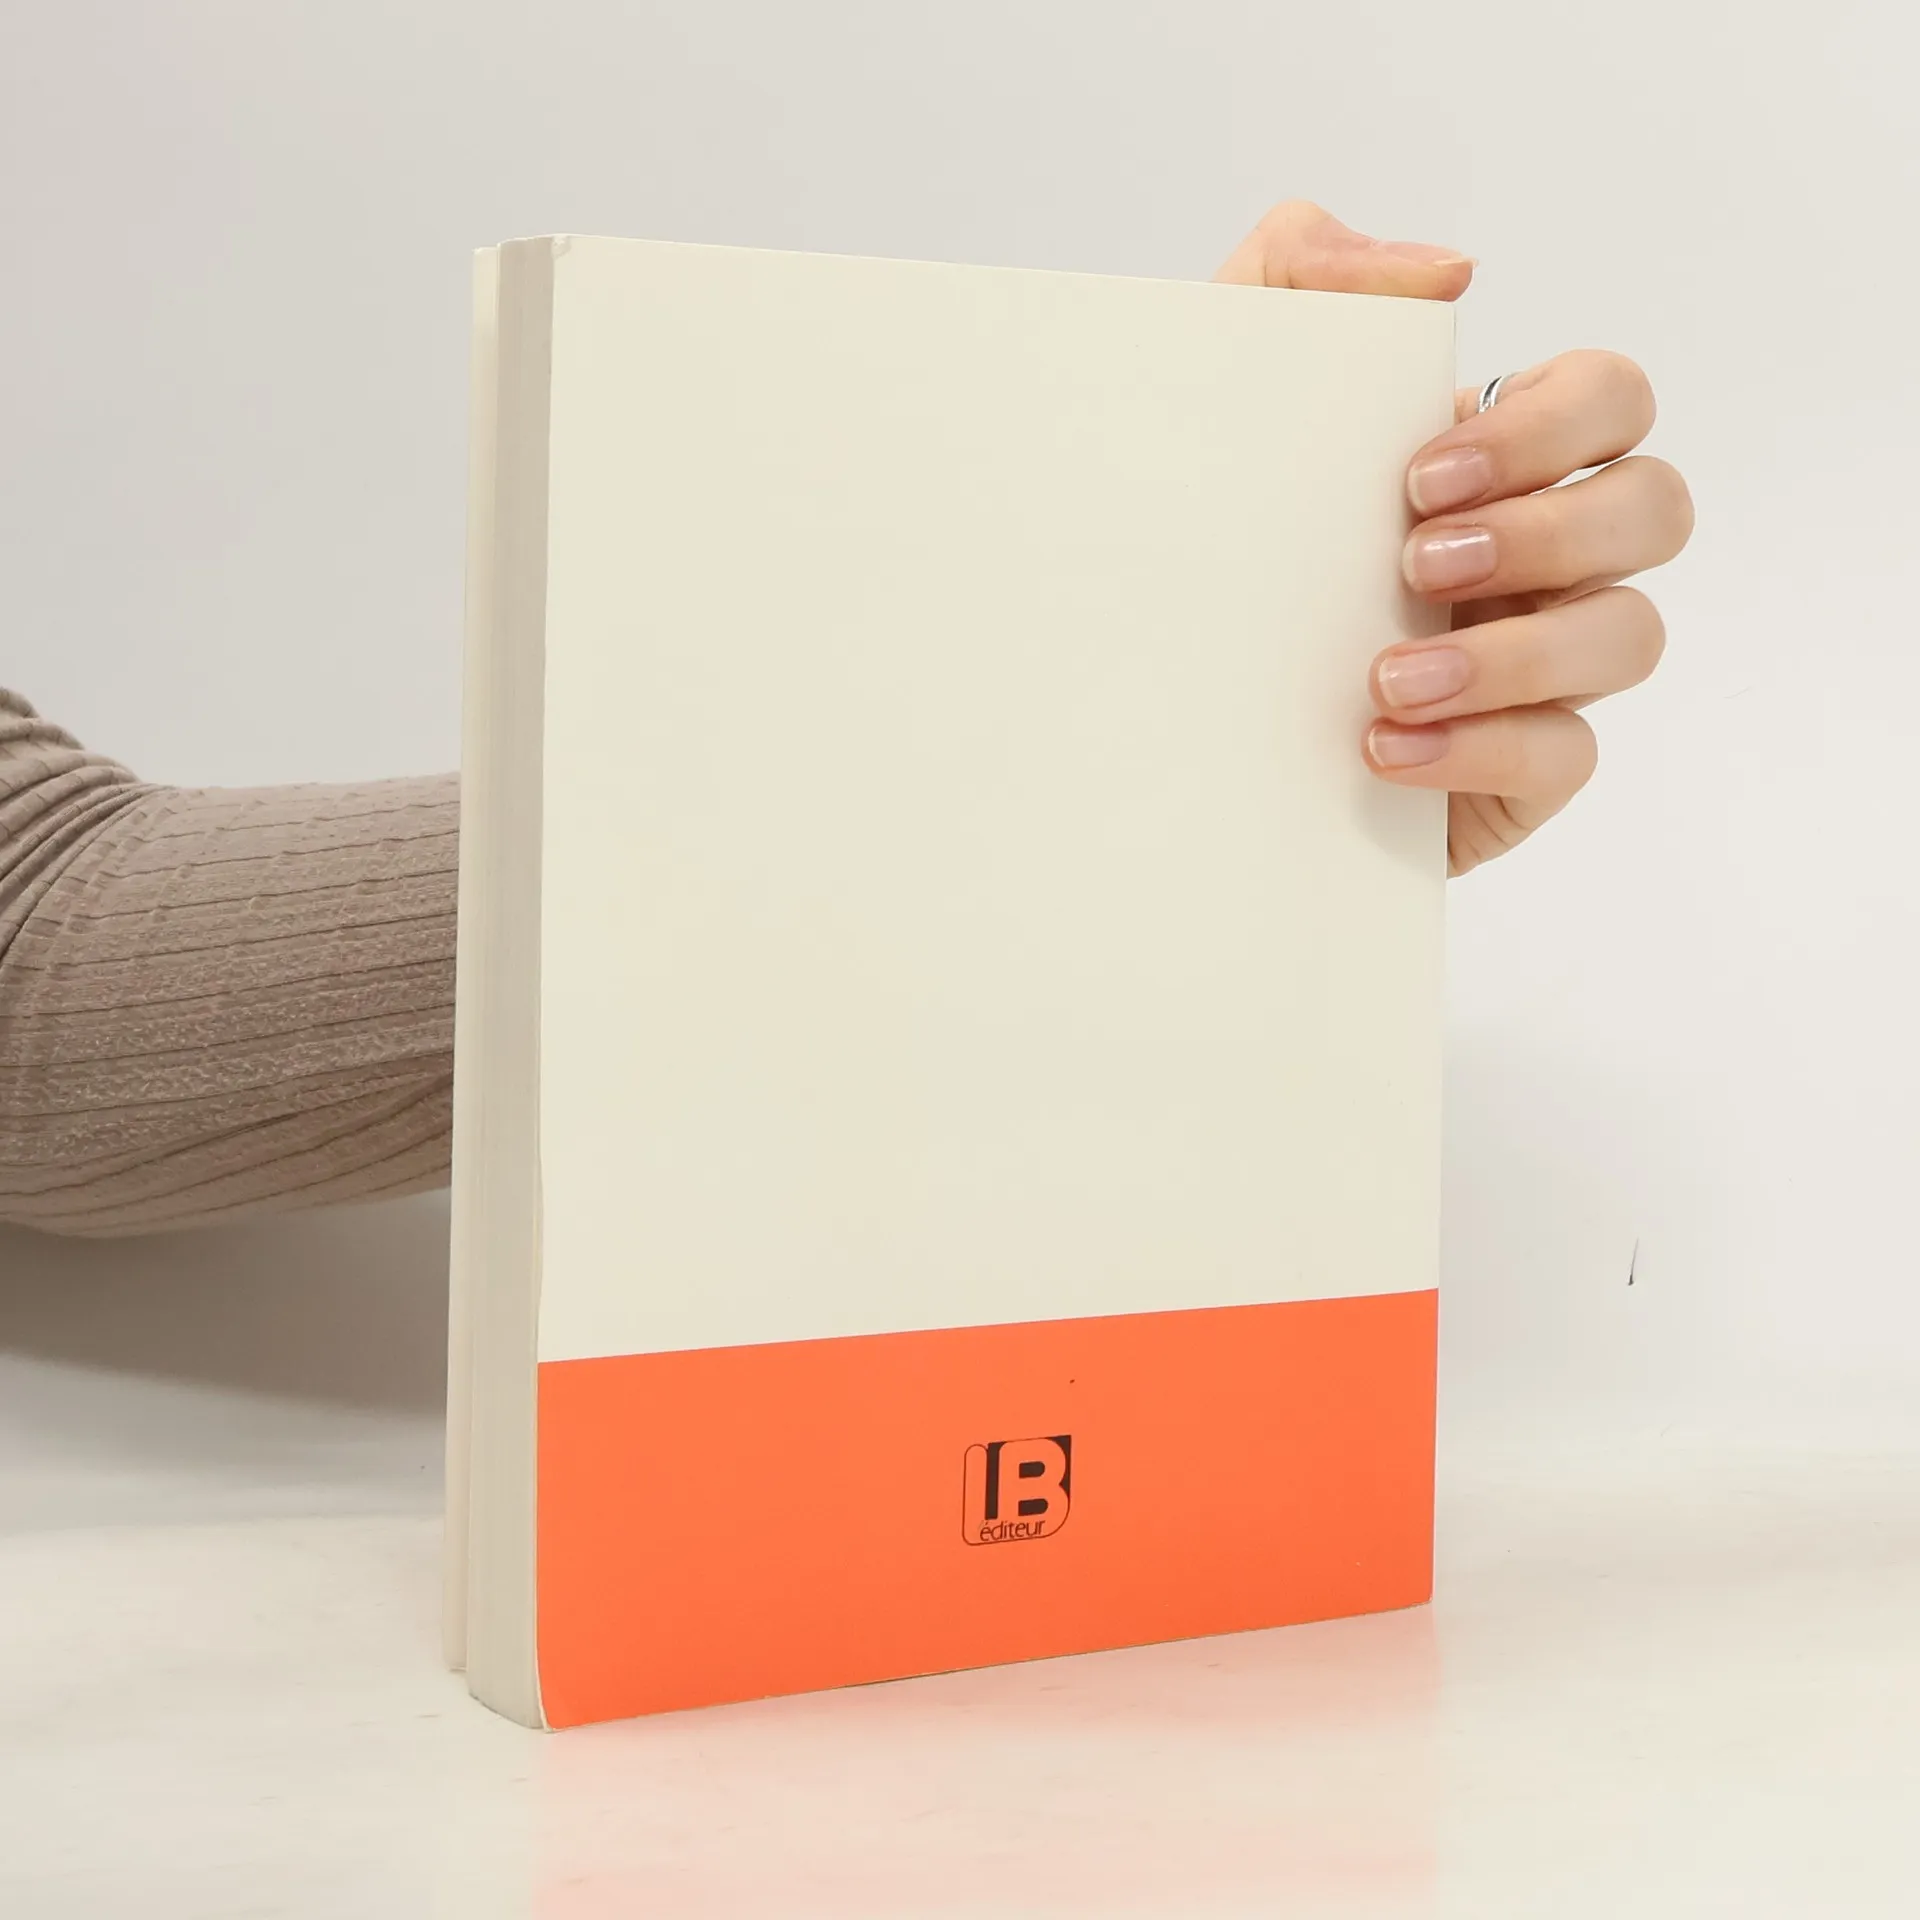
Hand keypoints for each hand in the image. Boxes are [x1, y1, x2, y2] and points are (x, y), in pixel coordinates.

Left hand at [1216, 201, 1692, 873]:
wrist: (1150, 705)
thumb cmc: (1201, 538)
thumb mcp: (1214, 387)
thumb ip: (1300, 276)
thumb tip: (1449, 275)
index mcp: (1497, 460)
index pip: (1609, 400)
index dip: (1549, 428)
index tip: (1418, 474)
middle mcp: (1542, 554)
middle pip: (1654, 508)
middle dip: (1549, 532)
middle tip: (1418, 565)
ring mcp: (1541, 665)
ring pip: (1631, 636)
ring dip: (1516, 655)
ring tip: (1385, 679)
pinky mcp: (1518, 769)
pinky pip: (1567, 755)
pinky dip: (1482, 750)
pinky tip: (1384, 747)